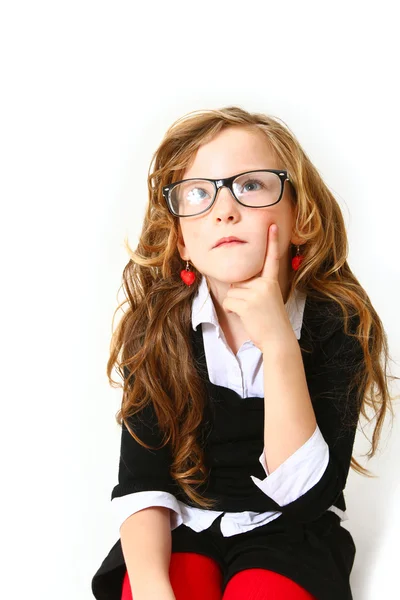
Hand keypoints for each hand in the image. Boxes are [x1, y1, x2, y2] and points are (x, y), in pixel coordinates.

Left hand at [222, 224, 295, 352]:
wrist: (278, 339)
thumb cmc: (271, 321)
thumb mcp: (268, 299)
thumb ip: (256, 287)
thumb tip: (235, 284)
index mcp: (272, 282)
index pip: (272, 259)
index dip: (272, 241)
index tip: (272, 225)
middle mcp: (265, 284)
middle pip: (239, 281)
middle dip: (240, 294)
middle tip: (255, 308)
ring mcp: (256, 293)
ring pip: (232, 292)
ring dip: (236, 304)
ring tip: (251, 313)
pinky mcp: (247, 303)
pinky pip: (228, 301)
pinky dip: (232, 310)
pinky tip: (244, 316)